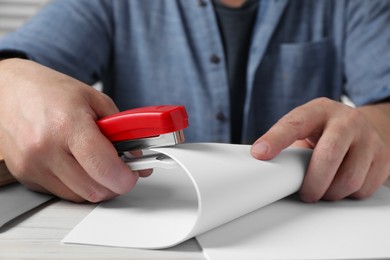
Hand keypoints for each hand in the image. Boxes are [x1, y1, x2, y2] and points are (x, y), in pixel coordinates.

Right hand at [0, 59, 147, 201]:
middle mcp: (46, 149)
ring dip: (96, 186)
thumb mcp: (96, 100)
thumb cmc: (52, 91)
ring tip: (98, 164)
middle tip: (120, 170)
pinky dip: (77, 185)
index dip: (125, 178)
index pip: (104, 168)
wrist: (10, 90)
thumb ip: (122, 130)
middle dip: (114, 184)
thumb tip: (137, 158)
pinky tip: (77, 164)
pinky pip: (62, 193)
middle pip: (94, 189)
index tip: (132, 175)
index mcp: (68, 125)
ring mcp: (32, 166)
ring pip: (79, 196)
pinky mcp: (25, 176)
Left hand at [251, 97, 389, 201]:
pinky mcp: (384, 158)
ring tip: (323, 190)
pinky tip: (341, 185)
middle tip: (305, 193)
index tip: (259, 153)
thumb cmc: (325, 131)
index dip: (276, 139)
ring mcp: (369, 138)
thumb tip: (263, 165)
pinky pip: (364, 188)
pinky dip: (348, 195)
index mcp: (319, 110)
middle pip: (328, 156)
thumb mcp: (306, 127)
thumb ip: (287, 142)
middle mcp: (347, 120)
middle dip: (312, 183)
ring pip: (348, 179)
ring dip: (330, 193)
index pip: (294, 123)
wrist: (364, 126)